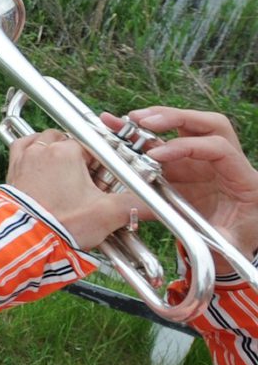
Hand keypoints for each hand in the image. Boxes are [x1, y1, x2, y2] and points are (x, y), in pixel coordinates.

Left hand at [7, 129, 142, 250]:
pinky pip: (23, 146)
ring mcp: (26, 157)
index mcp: (67, 151)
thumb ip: (137, 205)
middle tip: (91, 179)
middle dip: (83, 157)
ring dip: (59, 149)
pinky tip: (41, 158)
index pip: (95, 146)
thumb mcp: (108, 214)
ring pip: (46, 140)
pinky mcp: (14, 169)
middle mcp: (44, 148)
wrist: (27, 238)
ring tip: (70, 170)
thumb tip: (160, 206)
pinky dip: (33, 148)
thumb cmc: (63, 223)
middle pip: (71, 142)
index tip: (108, 177)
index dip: (105, 162)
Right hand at [120, 107, 257, 261]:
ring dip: (155, 120)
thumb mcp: (231, 244)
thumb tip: (205, 233)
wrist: (229, 247)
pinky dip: (141, 135)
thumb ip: (221, 239)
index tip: (157, 155)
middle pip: (206, 125)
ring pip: (183, 127)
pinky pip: (162, 143)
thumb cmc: (235, 241)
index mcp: (244, 179)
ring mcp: (203, 162)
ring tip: (127, 121)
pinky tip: (119, 129)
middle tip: (143, 122)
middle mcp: (225, 163)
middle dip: (174, 118)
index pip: (218, 148)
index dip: (187, 146)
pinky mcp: (183, 166)